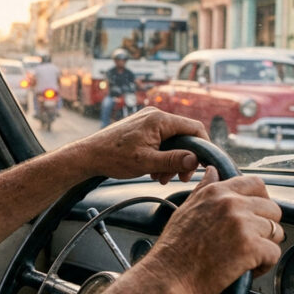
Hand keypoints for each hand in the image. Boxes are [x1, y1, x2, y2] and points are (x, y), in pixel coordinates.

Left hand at [71, 106, 206, 183]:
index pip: (194, 128)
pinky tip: (153, 171)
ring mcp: (148, 121)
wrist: (89, 155)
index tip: (203, 164)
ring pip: (172, 141)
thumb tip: (195, 160)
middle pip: (184, 136)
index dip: (203, 146)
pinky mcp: (142, 128)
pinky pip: (161, 141)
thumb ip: (173, 160)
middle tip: (179, 177)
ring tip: (161, 177)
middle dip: (184, 158)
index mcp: (159, 120)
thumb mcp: (146, 163)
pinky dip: (161, 156)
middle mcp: (156, 116)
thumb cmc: (113, 157)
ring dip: (171, 160)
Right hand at [139, 166, 282, 293]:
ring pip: (276, 231)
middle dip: (266, 226)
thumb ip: (204, 189)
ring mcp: (243, 224)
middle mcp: (232, 203)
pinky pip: (274, 253)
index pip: (255, 184)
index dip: (262, 200)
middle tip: (252, 241)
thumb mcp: (186, 209)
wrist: (169, 276)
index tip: (258, 214)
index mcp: (217, 192)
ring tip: (247, 257)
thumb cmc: (174, 249)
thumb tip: (213, 171)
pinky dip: (264, 265)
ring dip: (266, 246)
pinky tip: (247, 269)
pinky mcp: (251, 247)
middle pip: (272, 208)